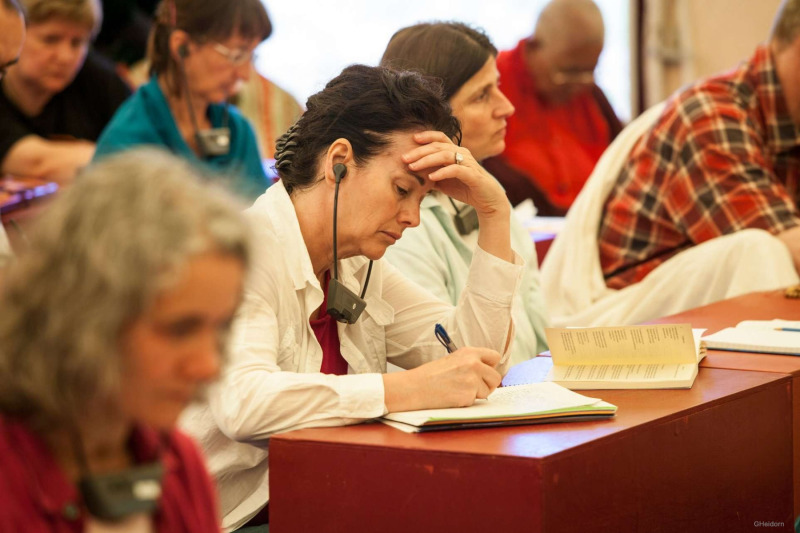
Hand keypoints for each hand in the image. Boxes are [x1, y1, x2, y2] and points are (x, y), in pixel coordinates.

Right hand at [382, 347, 502, 411]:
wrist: (415, 387)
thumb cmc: (431, 375)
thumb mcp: (453, 360)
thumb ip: (472, 363)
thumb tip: (489, 372)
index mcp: (469, 352)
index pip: (495, 357)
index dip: (491, 367)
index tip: (485, 373)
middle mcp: (473, 363)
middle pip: (496, 377)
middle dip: (488, 384)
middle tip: (473, 387)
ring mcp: (471, 379)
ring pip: (487, 391)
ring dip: (476, 394)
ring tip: (458, 390)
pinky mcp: (468, 395)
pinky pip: (475, 401)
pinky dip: (466, 401)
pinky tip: (453, 396)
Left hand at [402, 131, 508, 218]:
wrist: (487, 201)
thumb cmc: (465, 188)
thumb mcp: (443, 181)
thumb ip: (430, 174)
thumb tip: (411, 173)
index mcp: (455, 152)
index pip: (440, 138)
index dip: (426, 136)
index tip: (411, 140)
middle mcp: (462, 154)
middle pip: (438, 146)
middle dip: (419, 151)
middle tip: (404, 158)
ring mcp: (468, 163)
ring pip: (446, 155)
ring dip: (427, 160)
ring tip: (413, 167)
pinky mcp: (473, 175)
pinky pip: (456, 169)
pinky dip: (442, 172)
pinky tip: (431, 177)